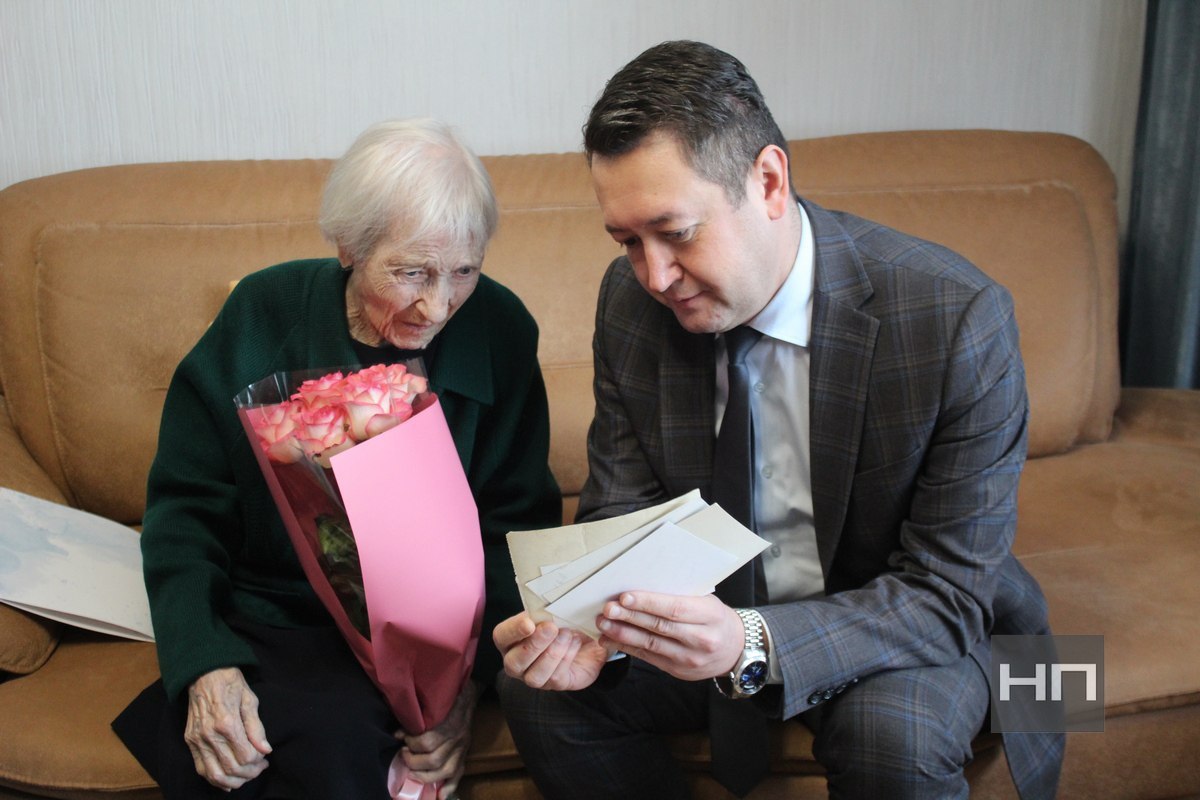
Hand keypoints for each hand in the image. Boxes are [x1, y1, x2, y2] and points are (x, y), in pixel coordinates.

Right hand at [185, 667, 271, 790]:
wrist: (204, 673)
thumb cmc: (230, 684)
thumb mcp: (250, 700)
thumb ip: (257, 727)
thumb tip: (266, 749)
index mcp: (227, 722)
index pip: (246, 756)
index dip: (259, 761)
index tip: (265, 757)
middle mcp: (209, 734)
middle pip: (232, 768)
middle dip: (250, 773)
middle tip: (260, 768)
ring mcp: (197, 739)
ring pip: (215, 774)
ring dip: (233, 781)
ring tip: (246, 775)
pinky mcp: (190, 741)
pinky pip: (201, 768)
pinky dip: (215, 779)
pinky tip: (228, 780)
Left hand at [400, 679, 479, 798]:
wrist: (467, 693)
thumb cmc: (445, 697)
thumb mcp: (432, 701)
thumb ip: (416, 716)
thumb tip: (397, 732)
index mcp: (448, 723)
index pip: (427, 741)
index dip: (411, 742)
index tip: (400, 737)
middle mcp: (456, 738)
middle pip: (434, 759)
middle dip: (414, 760)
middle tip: (403, 754)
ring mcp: (462, 748)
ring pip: (445, 770)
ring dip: (426, 775)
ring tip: (413, 771)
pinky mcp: (465, 754)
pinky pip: (459, 773)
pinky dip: (450, 786)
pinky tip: (440, 796)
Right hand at [493, 612, 608, 690]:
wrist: (588, 636)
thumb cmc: (564, 619)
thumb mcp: (553, 610)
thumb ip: (544, 610)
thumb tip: (546, 606)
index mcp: (511, 639)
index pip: (501, 636)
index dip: (513, 630)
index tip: (529, 623)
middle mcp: (517, 661)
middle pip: (514, 662)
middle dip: (534, 645)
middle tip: (552, 628)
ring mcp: (534, 676)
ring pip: (534, 676)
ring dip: (552, 653)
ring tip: (567, 634)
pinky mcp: (554, 684)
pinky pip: (555, 678)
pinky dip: (567, 658)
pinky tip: (575, 643)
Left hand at [595, 592, 743, 680]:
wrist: (735, 649)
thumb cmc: (715, 618)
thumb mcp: (707, 601)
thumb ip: (680, 595)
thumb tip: (642, 583)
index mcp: (710, 615)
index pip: (674, 608)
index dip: (648, 603)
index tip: (624, 597)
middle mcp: (701, 639)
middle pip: (659, 626)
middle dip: (629, 617)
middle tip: (607, 609)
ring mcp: (689, 659)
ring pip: (650, 644)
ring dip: (623, 633)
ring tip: (603, 623)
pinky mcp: (678, 671)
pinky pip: (648, 658)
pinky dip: (627, 647)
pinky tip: (611, 638)